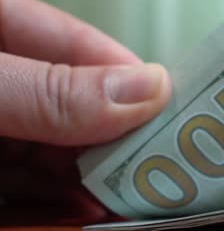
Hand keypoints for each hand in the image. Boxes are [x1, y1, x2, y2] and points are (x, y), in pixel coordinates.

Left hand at [0, 0, 171, 224]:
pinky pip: (21, 181)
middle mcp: (1, 77)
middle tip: (154, 173)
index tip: (173, 111)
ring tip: (124, 202)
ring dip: (87, 179)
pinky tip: (79, 211)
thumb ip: (48, 90)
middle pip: (70, 103)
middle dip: (111, 142)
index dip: (127, 77)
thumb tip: (148, 90)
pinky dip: (50, 199)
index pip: (75, 45)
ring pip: (50, 148)